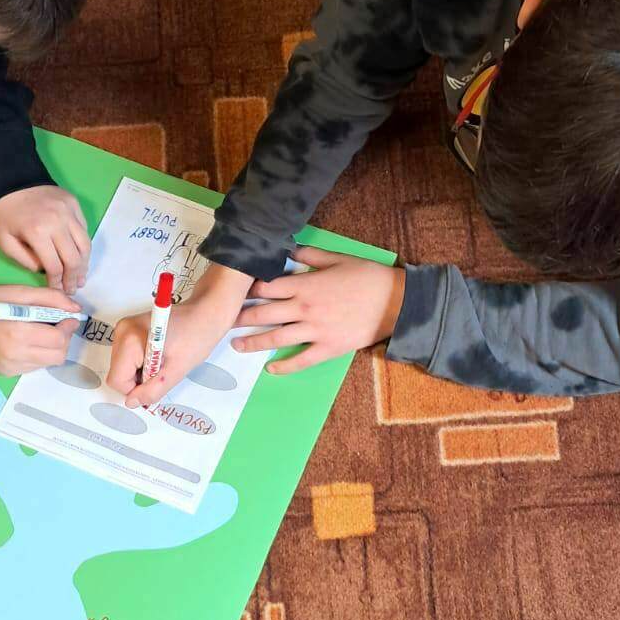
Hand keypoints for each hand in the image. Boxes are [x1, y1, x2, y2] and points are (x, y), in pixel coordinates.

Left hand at [0, 186, 89, 295]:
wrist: (11, 180)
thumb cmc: (5, 214)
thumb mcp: (5, 242)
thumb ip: (25, 261)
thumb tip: (46, 270)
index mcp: (37, 233)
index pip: (55, 266)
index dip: (58, 283)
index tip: (58, 290)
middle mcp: (57, 222)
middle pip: (74, 258)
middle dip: (74, 278)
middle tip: (73, 287)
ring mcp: (68, 211)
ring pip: (85, 245)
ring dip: (84, 263)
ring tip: (81, 275)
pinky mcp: (74, 203)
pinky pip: (84, 229)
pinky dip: (83, 244)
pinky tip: (79, 254)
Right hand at [0, 283, 82, 376]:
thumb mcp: (20, 292)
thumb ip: (51, 298)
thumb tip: (76, 310)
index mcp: (18, 333)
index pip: (58, 340)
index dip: (68, 327)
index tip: (67, 317)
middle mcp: (16, 356)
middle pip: (58, 355)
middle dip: (63, 339)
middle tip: (57, 326)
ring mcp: (12, 367)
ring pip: (49, 363)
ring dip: (52, 348)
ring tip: (41, 333)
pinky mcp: (8, 373)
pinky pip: (35, 367)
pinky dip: (39, 354)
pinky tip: (28, 342)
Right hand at [106, 262, 252, 407]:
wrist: (205, 313)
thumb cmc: (196, 336)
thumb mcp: (177, 371)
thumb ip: (152, 390)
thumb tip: (132, 402)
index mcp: (130, 338)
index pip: (117, 380)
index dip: (136, 388)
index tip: (157, 379)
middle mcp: (121, 331)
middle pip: (118, 373)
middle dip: (139, 379)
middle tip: (164, 367)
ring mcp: (123, 329)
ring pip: (122, 367)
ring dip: (142, 371)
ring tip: (163, 359)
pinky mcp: (128, 330)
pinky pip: (127, 358)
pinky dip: (142, 363)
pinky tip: (159, 354)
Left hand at [232, 246, 404, 372]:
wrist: (396, 302)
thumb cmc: (368, 276)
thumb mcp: (338, 258)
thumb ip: (310, 255)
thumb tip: (288, 249)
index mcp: (306, 285)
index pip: (267, 287)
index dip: (247, 290)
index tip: (232, 292)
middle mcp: (305, 308)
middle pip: (264, 314)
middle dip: (241, 317)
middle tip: (223, 322)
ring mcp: (315, 331)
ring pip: (276, 338)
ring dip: (253, 342)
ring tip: (236, 345)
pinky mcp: (328, 348)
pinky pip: (301, 360)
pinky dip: (284, 366)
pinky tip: (270, 369)